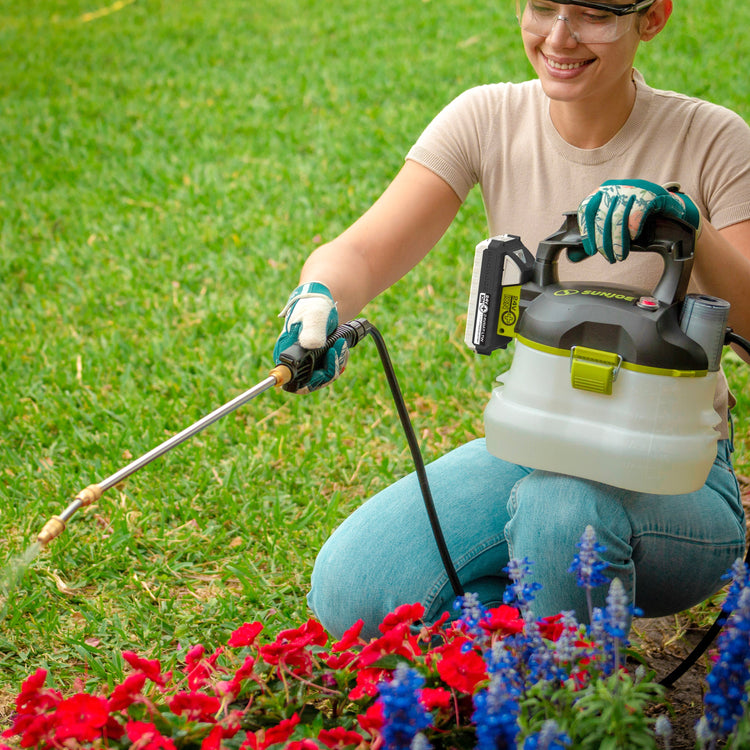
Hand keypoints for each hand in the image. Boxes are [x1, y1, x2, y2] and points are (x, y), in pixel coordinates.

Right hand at [273, 282, 348, 393]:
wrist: (323, 300)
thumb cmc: (313, 305)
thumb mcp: (313, 316)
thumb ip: (311, 330)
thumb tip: (311, 346)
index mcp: (285, 354)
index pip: (293, 382)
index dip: (310, 382)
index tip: (326, 369)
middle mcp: (294, 361)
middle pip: (311, 382)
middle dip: (329, 370)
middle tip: (337, 350)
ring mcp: (306, 360)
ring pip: (323, 376)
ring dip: (336, 363)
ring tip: (341, 343)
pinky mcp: (317, 359)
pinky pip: (329, 369)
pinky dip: (338, 360)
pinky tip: (341, 346)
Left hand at [576, 179, 701, 262]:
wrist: (667, 207)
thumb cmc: (635, 217)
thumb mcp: (612, 226)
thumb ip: (592, 240)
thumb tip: (571, 257)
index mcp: (601, 193)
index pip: (586, 209)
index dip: (586, 231)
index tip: (590, 250)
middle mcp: (614, 188)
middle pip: (602, 217)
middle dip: (603, 242)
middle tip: (609, 258)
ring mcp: (631, 189)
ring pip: (618, 218)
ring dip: (618, 241)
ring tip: (620, 256)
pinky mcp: (648, 194)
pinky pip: (636, 214)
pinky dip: (632, 229)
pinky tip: (633, 239)